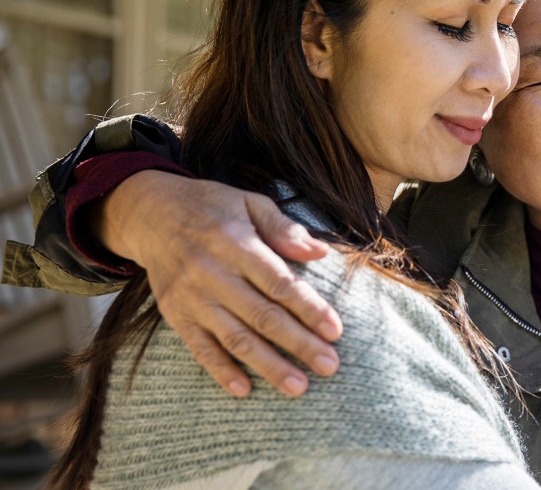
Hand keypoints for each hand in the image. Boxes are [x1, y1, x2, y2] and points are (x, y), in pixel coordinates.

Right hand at [94, 170, 341, 397]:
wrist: (150, 213)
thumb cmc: (213, 208)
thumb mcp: (249, 203)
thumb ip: (284, 229)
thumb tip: (319, 252)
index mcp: (235, 243)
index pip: (279, 283)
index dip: (309, 308)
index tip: (335, 331)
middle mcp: (212, 273)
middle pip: (262, 316)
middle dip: (299, 344)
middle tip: (330, 366)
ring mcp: (192, 297)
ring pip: (235, 338)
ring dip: (268, 365)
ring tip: (298, 387)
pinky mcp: (175, 315)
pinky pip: (200, 348)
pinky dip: (221, 371)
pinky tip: (245, 390)